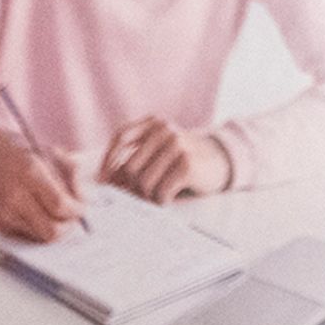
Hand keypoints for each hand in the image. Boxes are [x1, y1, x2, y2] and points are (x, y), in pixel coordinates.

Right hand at [0, 124, 87, 241]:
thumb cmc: (25, 157)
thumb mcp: (52, 154)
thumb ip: (72, 174)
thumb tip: (84, 199)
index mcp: (30, 173)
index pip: (59, 205)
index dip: (76, 210)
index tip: (82, 207)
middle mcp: (15, 196)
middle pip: (51, 230)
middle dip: (68, 226)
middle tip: (73, 216)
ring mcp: (6, 213)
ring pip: (42, 237)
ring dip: (56, 228)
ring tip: (57, 213)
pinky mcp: (1, 225)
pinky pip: (31, 236)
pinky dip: (41, 228)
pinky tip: (41, 213)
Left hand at [99, 117, 234, 203]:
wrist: (221, 161)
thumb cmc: (181, 161)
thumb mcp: (158, 150)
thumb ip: (134, 158)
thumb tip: (105, 183)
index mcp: (154, 123)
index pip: (121, 137)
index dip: (108, 161)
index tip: (103, 182)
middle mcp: (165, 130)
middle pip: (130, 167)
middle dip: (129, 188)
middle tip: (137, 197)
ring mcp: (178, 146)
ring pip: (144, 183)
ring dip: (147, 197)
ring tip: (156, 197)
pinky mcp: (188, 164)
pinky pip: (161, 192)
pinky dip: (162, 201)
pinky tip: (169, 198)